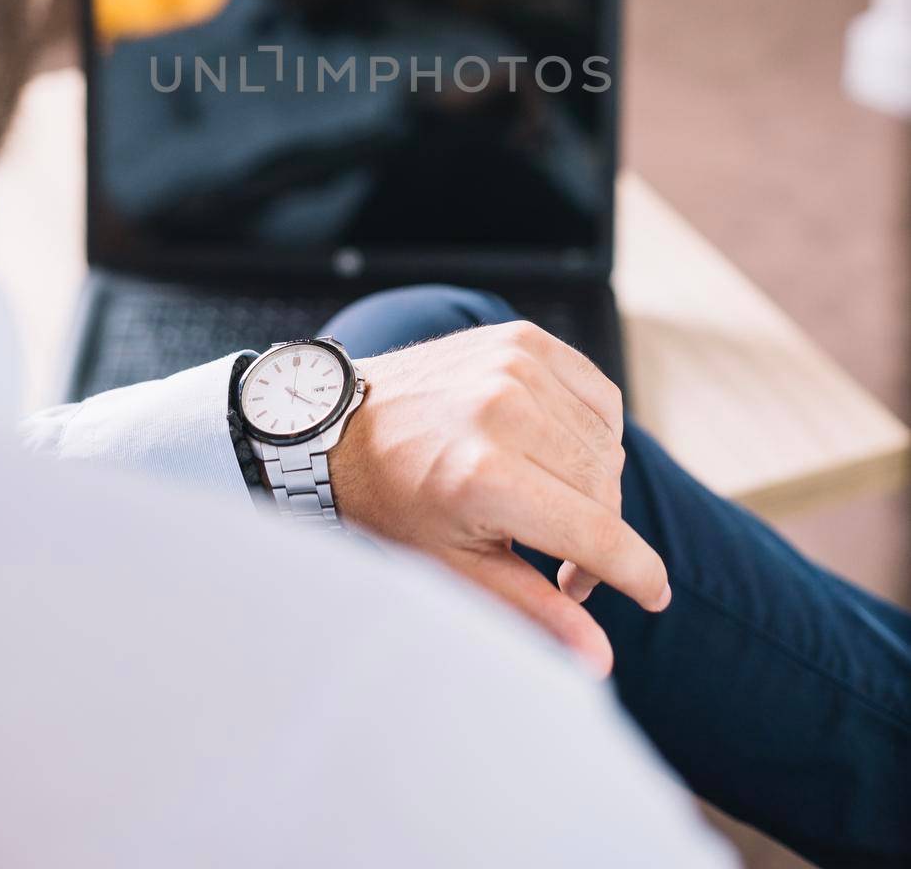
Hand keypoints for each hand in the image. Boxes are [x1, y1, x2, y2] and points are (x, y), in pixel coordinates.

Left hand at [329, 322, 669, 676]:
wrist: (343, 423)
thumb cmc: (395, 503)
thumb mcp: (454, 568)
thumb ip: (532, 609)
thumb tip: (599, 660)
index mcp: (485, 475)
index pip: (597, 533)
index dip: (637, 574)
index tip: (656, 596)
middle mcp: (504, 410)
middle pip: (606, 490)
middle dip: (599, 538)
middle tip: (562, 567)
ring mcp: (515, 366)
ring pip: (606, 446)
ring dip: (593, 486)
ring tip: (548, 508)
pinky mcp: (522, 339)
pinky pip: (598, 397)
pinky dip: (592, 432)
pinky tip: (556, 455)